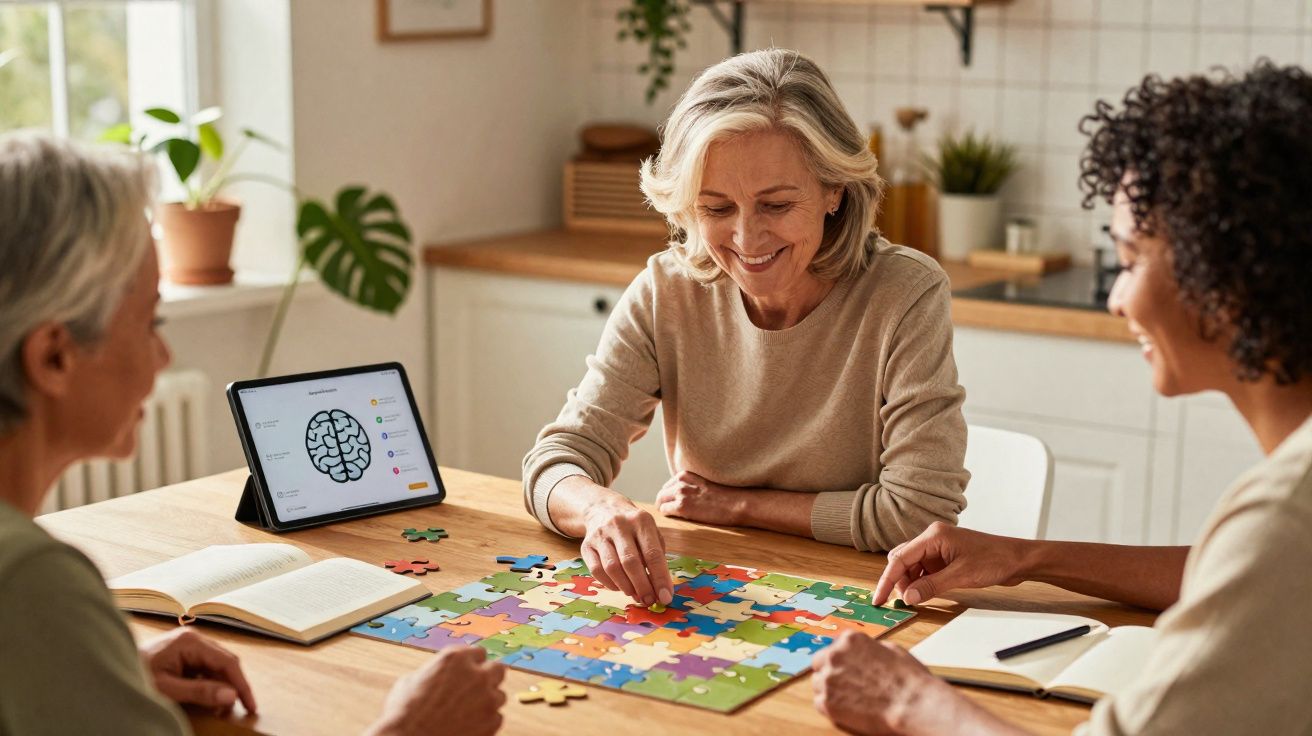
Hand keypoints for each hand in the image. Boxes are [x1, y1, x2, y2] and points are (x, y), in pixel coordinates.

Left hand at [139, 628, 256, 714]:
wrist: (105, 674)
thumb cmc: (134, 677)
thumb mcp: (168, 690)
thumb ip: (201, 692)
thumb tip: (231, 696)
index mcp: (190, 641)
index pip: (227, 662)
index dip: (241, 684)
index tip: (249, 705)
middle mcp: (192, 638)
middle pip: (224, 662)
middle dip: (231, 686)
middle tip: (235, 710)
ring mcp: (187, 645)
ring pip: (216, 666)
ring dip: (220, 686)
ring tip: (218, 708)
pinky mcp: (182, 654)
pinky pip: (204, 668)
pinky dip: (208, 684)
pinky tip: (206, 698)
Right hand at [367, 647, 505, 735]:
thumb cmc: (404, 713)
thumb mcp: (412, 680)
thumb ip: (435, 672)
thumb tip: (440, 675)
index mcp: (455, 658)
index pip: (479, 653)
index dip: (472, 664)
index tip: (469, 673)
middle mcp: (476, 674)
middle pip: (498, 669)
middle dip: (489, 678)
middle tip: (477, 689)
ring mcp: (488, 698)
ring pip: (499, 695)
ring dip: (487, 702)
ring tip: (467, 713)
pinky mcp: (493, 722)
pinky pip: (497, 717)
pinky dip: (486, 722)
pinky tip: (468, 727)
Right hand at [579, 485, 672, 606]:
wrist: (603, 509)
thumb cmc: (634, 527)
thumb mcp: (651, 532)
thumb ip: (657, 557)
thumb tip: (660, 588)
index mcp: (641, 521)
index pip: (652, 553)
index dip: (660, 578)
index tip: (666, 597)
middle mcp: (620, 525)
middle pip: (630, 562)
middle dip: (642, 586)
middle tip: (649, 601)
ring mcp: (600, 535)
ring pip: (612, 568)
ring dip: (626, 587)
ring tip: (636, 595)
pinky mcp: (586, 545)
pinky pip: (596, 570)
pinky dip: (610, 584)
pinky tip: (619, 587)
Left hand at [655, 471, 745, 526]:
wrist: (738, 503)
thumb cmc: (726, 496)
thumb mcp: (704, 484)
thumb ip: (691, 486)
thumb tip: (682, 495)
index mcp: (686, 475)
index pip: (668, 486)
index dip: (670, 496)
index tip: (675, 503)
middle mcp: (681, 482)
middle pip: (662, 494)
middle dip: (664, 503)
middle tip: (671, 512)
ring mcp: (681, 494)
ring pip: (660, 502)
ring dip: (665, 509)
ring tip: (674, 516)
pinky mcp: (683, 507)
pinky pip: (665, 511)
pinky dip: (668, 516)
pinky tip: (678, 519)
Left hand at [812, 632, 950, 735]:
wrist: (912, 705)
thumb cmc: (908, 679)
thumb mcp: (891, 650)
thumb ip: (869, 648)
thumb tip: (863, 653)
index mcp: (849, 640)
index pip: (833, 647)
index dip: (841, 659)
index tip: (846, 668)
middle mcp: (834, 656)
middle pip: (819, 663)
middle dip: (830, 671)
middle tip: (845, 683)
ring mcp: (828, 680)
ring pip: (818, 683)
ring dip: (830, 689)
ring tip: (850, 698)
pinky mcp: (827, 703)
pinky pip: (820, 702)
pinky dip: (831, 706)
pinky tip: (848, 709)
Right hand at [874, 522, 1031, 605]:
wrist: (1018, 560)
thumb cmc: (994, 560)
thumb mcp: (961, 576)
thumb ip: (932, 586)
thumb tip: (909, 597)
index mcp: (933, 536)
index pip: (900, 558)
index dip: (887, 580)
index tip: (879, 598)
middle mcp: (932, 539)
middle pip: (902, 560)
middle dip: (897, 581)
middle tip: (898, 602)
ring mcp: (939, 549)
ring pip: (912, 566)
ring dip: (910, 583)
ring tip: (914, 600)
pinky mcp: (945, 558)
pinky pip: (924, 570)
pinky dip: (921, 583)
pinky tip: (923, 594)